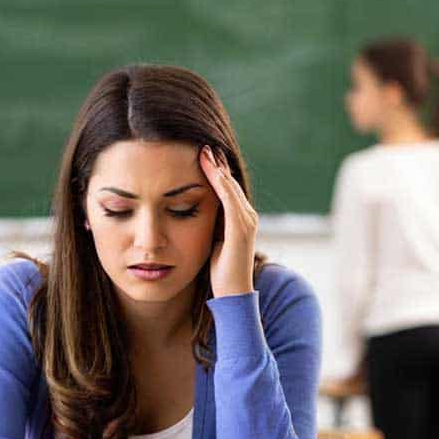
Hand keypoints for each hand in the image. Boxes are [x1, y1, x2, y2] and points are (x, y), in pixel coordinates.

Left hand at [199, 146, 257, 297]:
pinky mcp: (242, 229)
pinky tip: (212, 172)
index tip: (200, 154)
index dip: (215, 171)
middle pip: (230, 183)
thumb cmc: (219, 270)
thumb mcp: (211, 240)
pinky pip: (231, 201)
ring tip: (204, 151)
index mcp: (240, 218)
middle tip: (202, 145)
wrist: (232, 293)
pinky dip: (222, 185)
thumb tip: (191, 212)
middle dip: (216, 164)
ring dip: (218, 169)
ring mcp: (247, 222)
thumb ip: (209, 225)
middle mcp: (247, 216)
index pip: (227, 188)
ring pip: (231, 188)